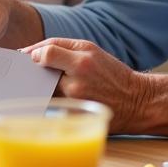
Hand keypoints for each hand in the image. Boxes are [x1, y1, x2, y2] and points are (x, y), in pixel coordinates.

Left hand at [22, 37, 151, 133]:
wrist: (137, 102)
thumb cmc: (111, 73)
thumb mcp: (91, 49)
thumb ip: (60, 47)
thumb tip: (31, 53)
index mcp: (81, 63)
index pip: (46, 54)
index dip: (34, 53)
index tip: (30, 56)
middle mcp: (76, 84)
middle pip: (40, 75)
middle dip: (35, 73)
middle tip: (35, 72)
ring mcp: (74, 104)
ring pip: (44, 92)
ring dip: (42, 87)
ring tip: (56, 84)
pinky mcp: (74, 119)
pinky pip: (52, 106)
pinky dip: (51, 100)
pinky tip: (60, 98)